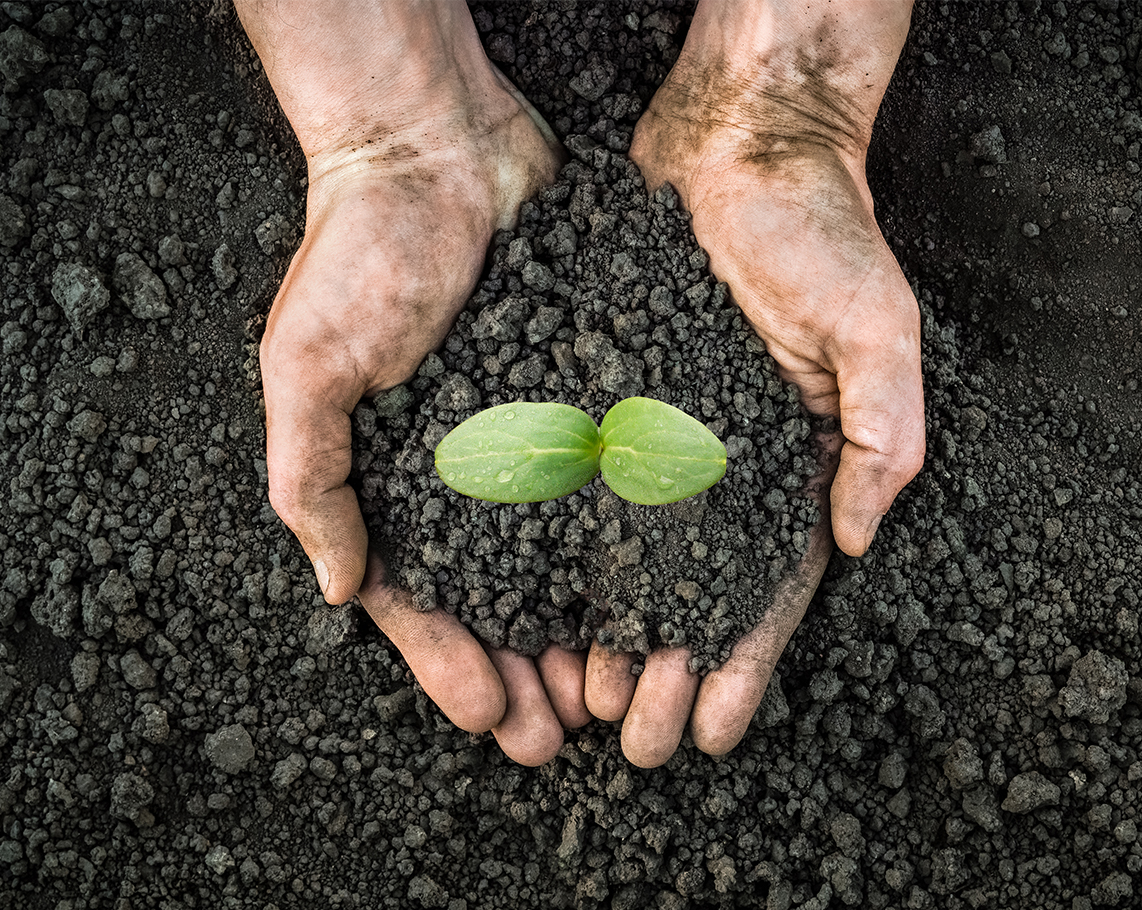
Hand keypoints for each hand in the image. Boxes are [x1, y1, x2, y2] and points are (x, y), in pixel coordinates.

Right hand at [237, 0, 577, 761]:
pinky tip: (654, 596)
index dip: (450, 664)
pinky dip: (626, 548)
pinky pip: (608, 488)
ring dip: (583, 631)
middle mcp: (462, 474)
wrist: (439, 151)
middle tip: (564, 736)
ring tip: (615, 694)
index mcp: (391, 480)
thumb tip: (337, 589)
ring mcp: (528, 441)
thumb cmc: (358, 256)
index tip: (493, 716)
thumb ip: (313, 479)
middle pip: (498, 599)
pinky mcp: (582, 401)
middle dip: (526, 671)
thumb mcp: (305, 368)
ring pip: (561, 561)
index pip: (418, 599)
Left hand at [585, 0, 921, 764]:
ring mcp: (658, 437)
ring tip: (579, 698)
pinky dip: (560, 550)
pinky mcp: (606, 398)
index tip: (714, 732)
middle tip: (633, 741)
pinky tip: (535, 602)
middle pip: (688, 594)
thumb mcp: (876, 331)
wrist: (739, 148)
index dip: (743, 664)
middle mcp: (719, 465)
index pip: (767, 589)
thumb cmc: (820, 232)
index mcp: (788, 466)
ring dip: (606, 634)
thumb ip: (878, 434)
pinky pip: (578, 485)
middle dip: (665, 673)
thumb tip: (855, 538)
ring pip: (625, 559)